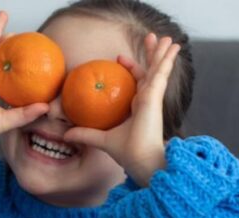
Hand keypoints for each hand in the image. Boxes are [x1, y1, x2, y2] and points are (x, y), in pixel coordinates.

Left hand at [62, 33, 181, 186]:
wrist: (140, 160)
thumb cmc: (126, 152)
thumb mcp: (101, 139)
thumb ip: (86, 134)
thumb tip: (66, 134)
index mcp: (139, 107)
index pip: (137, 83)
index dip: (131, 69)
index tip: (120, 58)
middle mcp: (148, 100)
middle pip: (151, 72)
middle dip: (151, 55)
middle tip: (151, 38)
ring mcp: (153, 97)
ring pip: (159, 69)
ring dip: (162, 52)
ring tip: (168, 38)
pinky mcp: (154, 96)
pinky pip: (162, 72)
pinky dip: (167, 60)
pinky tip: (172, 48)